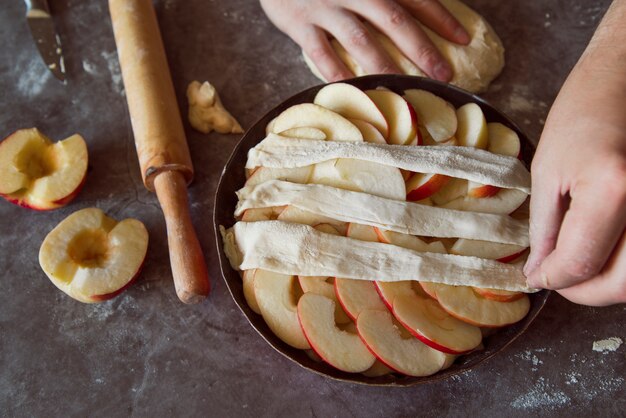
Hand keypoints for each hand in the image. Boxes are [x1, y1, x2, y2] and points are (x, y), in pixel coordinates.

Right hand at [259, 0, 468, 81]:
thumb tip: (415, 13)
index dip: (441, 18)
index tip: (463, 39)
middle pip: (393, 19)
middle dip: (421, 48)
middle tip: (443, 74)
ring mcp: (325, 7)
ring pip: (359, 39)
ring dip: (383, 65)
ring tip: (402, 87)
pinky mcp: (299, 23)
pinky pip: (320, 52)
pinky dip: (336, 72)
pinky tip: (353, 89)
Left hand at [524, 1, 625, 305]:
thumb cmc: (582, 115)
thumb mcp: (548, 172)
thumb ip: (545, 230)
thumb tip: (540, 273)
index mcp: (613, 188)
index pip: (582, 262)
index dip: (554, 278)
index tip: (537, 276)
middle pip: (623, 283)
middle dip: (585, 291)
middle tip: (558, 278)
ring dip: (606, 281)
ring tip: (577, 263)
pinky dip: (623, 262)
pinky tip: (602, 247)